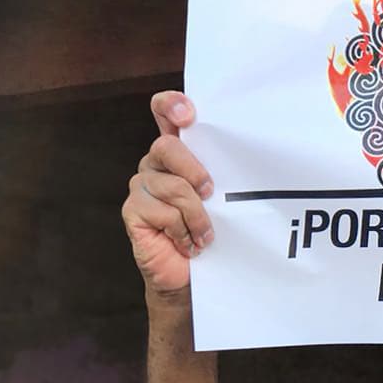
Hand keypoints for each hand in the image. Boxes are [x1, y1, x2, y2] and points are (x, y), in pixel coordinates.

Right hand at [122, 91, 215, 296]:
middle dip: (195, 172)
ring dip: (197, 216)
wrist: (191, 277)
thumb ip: (224, 173)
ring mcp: (142, 185)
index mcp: (179, 152)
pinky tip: (188, 244)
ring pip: (172, 187)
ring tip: (205, 236)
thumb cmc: (211, 234)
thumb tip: (249, 157)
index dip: (171, 105)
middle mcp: (156, 163)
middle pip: (167, 147)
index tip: (188, 115)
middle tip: (212, 194)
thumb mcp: (224, 199)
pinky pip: (162, 213)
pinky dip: (183, 232)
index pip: (164, 111)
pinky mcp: (133, 210)